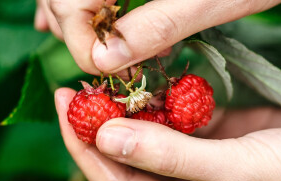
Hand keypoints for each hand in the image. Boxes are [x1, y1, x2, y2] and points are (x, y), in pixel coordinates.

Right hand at [35, 0, 280, 74]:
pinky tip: (93, 16)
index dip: (83, 43)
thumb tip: (105, 62)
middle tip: (110, 63)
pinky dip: (83, 0)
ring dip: (75, 15)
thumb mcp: (211, 1)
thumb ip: (156, 26)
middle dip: (78, 31)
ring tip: (96, 46)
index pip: (69, 2)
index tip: (112, 73)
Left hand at [55, 87, 280, 180]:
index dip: (87, 149)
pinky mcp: (226, 140)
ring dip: (133, 112)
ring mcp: (210, 168)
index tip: (67, 108)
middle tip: (77, 89)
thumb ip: (171, 155)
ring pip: (154, 140)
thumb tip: (107, 137)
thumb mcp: (243, 169)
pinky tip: (154, 82)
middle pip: (131, 164)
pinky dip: (168, 101)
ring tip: (108, 82)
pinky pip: (184, 120)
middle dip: (101, 128)